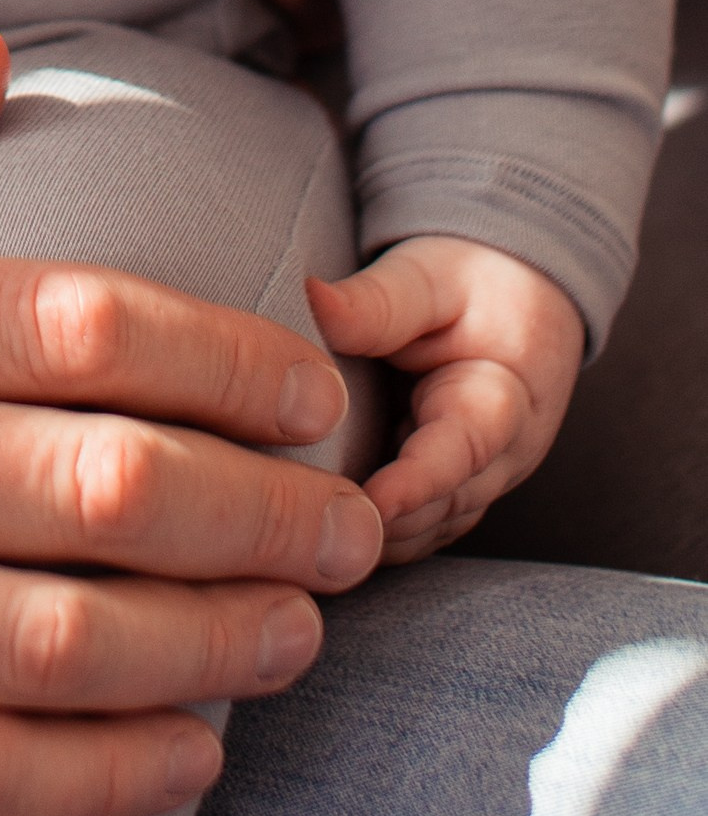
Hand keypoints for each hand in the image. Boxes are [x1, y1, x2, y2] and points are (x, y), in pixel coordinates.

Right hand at [0, 28, 382, 815]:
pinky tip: (182, 753)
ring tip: (296, 630)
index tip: (305, 381)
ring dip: (218, 640)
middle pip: (102, 484)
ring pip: (65, 642)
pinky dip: (107, 776)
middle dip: (264, 503)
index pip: (68, 323)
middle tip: (350, 514)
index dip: (224, 353)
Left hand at [309, 235, 584, 562]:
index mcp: (502, 402)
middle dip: (378, 522)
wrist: (518, 296)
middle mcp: (499, 460)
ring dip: (372, 536)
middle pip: (439, 509)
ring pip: (424, 532)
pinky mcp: (452, 495)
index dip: (415, 487)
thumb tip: (311, 297)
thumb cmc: (472, 282)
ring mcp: (477, 485)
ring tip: (299, 530)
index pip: (461, 454)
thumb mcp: (427, 279)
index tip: (368, 503)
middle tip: (298, 518)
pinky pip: (414, 531)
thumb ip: (377, 302)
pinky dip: (373, 534)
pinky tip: (315, 526)